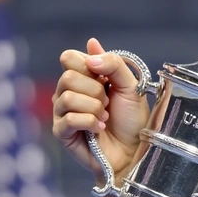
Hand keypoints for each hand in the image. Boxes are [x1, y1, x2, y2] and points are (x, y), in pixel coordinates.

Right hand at [51, 38, 149, 184]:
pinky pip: (69, 118)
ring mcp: (63, 112)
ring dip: (94, 108)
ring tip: (105, 119)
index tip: (106, 81)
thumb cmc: (133, 122)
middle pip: (68, 76)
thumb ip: (114, 63)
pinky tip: (99, 129)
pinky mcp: (62, 132)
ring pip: (67, 97)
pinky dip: (89, 122)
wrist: (135, 152)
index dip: (88, 66)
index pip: (69, 57)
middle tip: (108, 104)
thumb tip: (90, 44)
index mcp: (84, 79)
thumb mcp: (131, 87)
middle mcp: (69, 92)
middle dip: (95, 91)